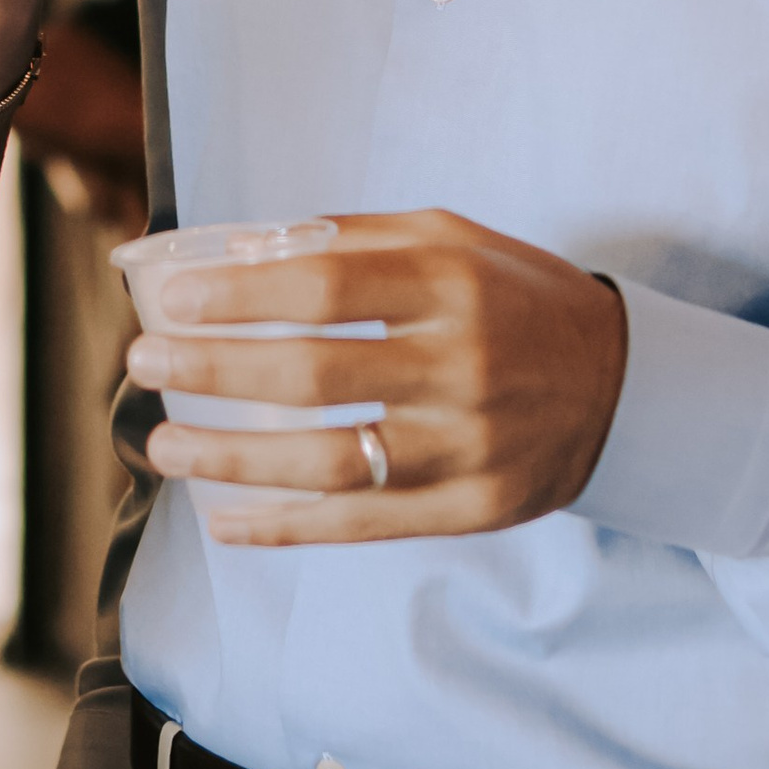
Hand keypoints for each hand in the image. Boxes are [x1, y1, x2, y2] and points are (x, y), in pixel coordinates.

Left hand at [129, 208, 627, 542]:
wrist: (625, 385)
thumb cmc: (516, 297)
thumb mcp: (451, 240)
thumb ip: (352, 241)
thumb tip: (239, 251)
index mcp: (451, 281)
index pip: (325, 284)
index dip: (240, 294)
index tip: (170, 297)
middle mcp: (461, 363)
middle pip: (313, 372)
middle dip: (214, 368)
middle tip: (143, 360)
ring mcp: (467, 445)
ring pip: (328, 461)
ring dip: (233, 457)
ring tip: (164, 444)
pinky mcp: (472, 510)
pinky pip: (363, 525)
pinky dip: (289, 528)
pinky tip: (228, 522)